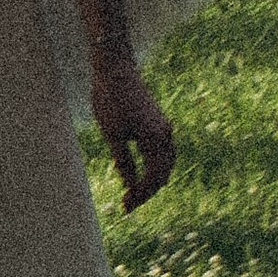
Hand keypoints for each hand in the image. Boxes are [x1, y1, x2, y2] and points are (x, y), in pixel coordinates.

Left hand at [89, 52, 174, 210]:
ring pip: (166, 163)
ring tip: (136, 194)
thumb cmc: (111, 100)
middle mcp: (166, 134)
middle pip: (163, 173)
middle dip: (148, 191)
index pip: (153, 178)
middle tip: (128, 205)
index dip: (140, 195)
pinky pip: (163, 152)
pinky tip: (142, 174)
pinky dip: (155, 167)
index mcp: (156, 138)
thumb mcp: (112, 135)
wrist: (116, 69)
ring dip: (153, 180)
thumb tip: (130, 186)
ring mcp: (164, 127)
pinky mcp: (158, 122)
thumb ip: (124, 162)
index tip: (125, 207)